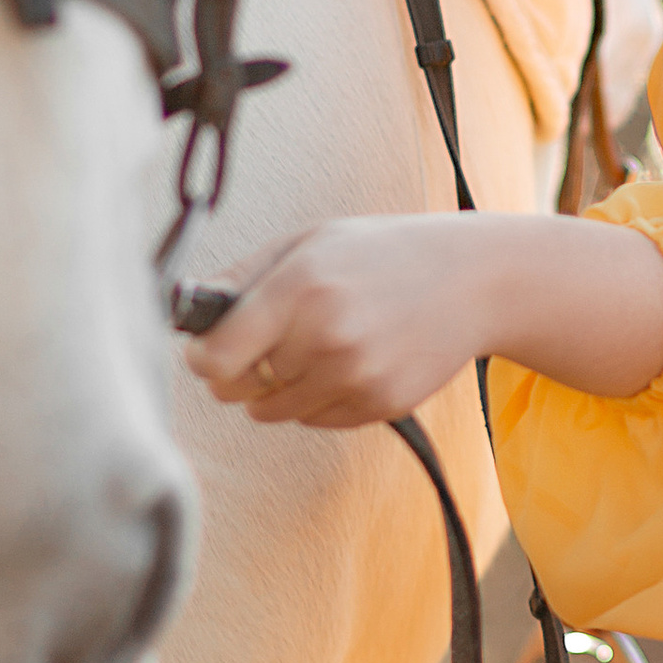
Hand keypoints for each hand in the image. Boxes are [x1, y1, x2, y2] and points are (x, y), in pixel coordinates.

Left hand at [189, 211, 662, 429]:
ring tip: (314, 347)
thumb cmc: (383, 254)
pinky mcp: (379, 405)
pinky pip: (314, 420)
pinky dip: (317, 398)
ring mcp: (354, 376)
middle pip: (237, 388)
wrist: (473, 281)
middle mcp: (325, 337)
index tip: (208, 350)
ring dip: (277, 387)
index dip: (202, 357)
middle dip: (239, 371)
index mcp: (299, 288)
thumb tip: (188, 311)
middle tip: (263, 346)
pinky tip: (348, 361)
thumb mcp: (311, 243)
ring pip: (272, 410)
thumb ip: (244, 276)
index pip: (215, 356)